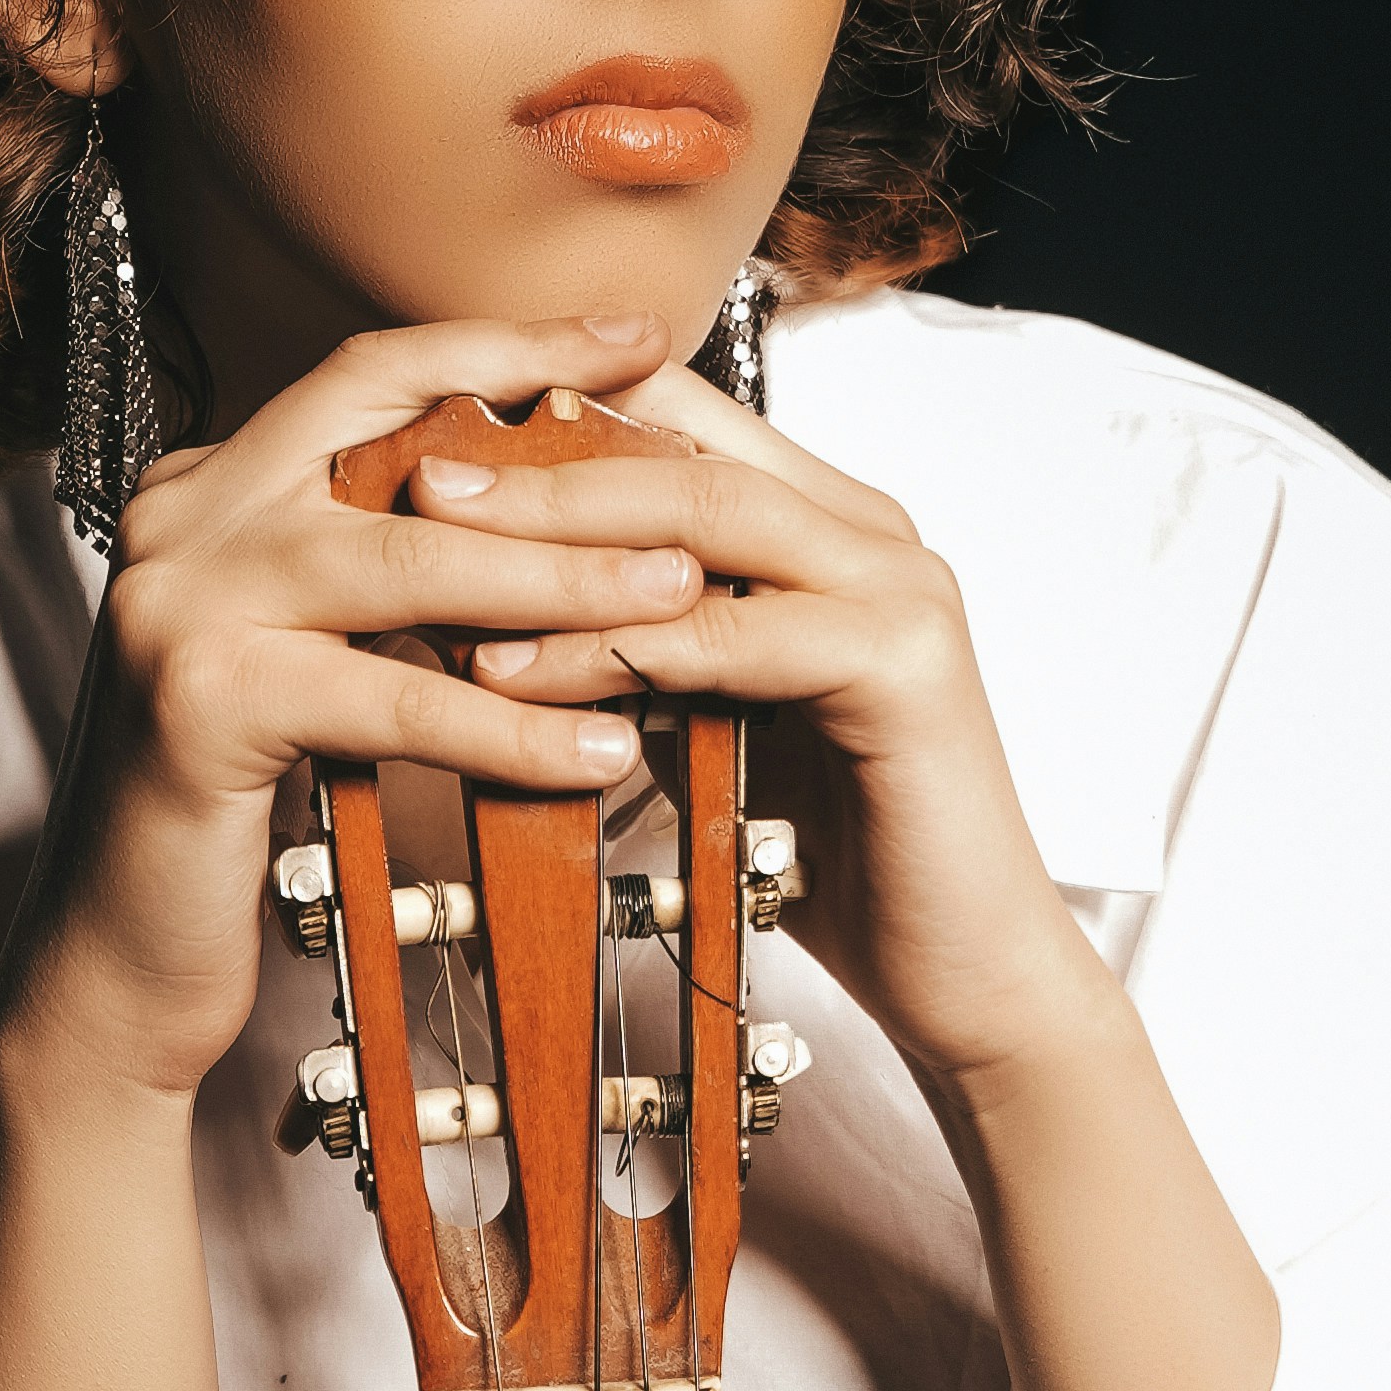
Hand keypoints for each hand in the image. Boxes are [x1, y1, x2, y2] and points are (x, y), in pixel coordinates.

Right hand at [0, 303, 713, 1109]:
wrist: (117, 961)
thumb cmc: (233, 822)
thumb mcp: (309, 662)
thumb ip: (380, 580)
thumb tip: (543, 520)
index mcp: (207, 487)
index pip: (371, 376)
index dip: (504, 347)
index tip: (631, 342)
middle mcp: (179, 517)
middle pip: (395, 432)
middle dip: (555, 449)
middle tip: (690, 470)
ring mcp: (178, 601)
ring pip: (410, 562)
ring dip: (562, 579)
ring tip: (678, 599)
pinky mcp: (198, 700)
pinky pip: (394, 698)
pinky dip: (510, 725)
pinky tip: (599, 752)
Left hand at [442, 370, 1114, 1096]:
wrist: (966, 971)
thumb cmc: (845, 857)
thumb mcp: (725, 726)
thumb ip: (659, 654)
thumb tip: (514, 621)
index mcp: (838, 531)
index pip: (692, 430)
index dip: (571, 420)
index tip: (447, 442)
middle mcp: (878, 538)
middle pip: (690, 456)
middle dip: (546, 462)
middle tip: (424, 482)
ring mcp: (902, 593)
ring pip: (707, 526)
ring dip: (564, 543)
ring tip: (443, 563)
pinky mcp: (905, 667)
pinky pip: (734, 637)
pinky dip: (621, 653)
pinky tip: (520, 673)